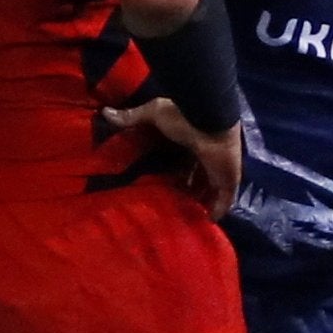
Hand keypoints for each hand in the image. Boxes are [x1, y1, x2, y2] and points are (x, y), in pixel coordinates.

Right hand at [102, 95, 242, 219]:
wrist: (209, 118)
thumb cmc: (184, 117)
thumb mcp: (154, 114)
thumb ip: (132, 116)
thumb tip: (104, 112)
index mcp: (194, 141)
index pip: (187, 160)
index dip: (179, 172)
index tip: (166, 184)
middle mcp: (208, 156)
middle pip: (200, 177)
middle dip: (190, 189)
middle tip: (175, 204)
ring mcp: (220, 169)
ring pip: (212, 189)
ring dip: (203, 200)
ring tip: (188, 215)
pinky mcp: (228, 179)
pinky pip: (224, 199)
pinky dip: (218, 209)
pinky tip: (209, 220)